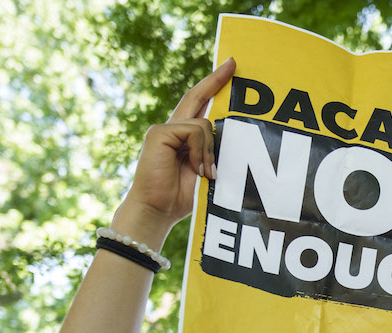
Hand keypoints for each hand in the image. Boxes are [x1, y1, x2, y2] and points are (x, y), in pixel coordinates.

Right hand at [110, 58, 235, 238]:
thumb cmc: (181, 197)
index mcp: (183, 137)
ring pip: (204, 124)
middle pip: (196, 97)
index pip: (199, 104)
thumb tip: (229, 135)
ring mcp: (164, 130)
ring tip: (206, 173)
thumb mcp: (205, 170)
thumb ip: (213, 150)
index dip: (213, 85)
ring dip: (211, 150)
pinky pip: (194, 131)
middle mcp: (172, 128)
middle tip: (234, 62)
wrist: (157, 211)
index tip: (229, 67)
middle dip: (216, 80)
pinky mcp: (159, 134)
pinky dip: (201, 151)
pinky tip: (198, 169)